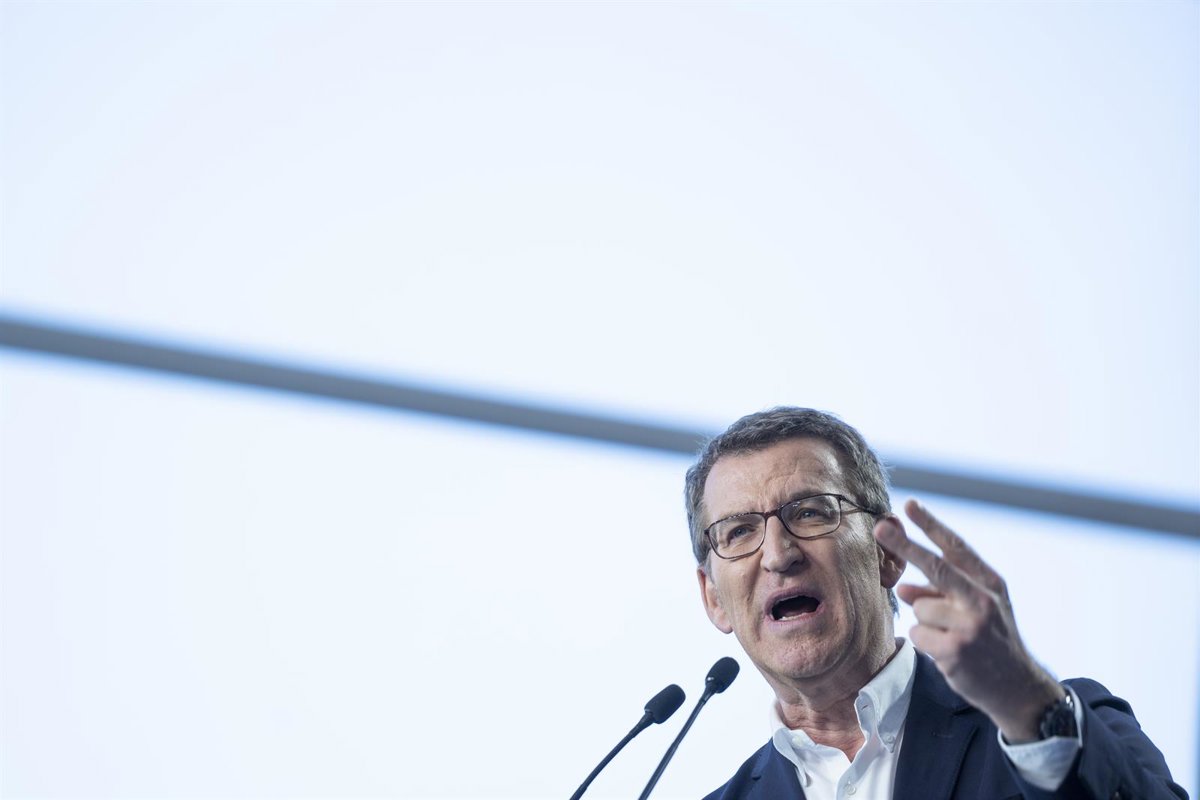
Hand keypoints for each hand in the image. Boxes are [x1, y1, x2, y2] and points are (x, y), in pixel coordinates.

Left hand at [874, 499, 1063, 741]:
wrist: (1017, 687)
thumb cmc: (991, 640)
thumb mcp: (978, 608)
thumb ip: (942, 592)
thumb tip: (905, 587)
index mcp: (989, 583)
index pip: (956, 547)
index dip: (931, 525)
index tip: (909, 505)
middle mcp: (982, 600)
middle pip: (934, 566)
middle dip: (904, 545)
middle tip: (879, 528)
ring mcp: (970, 625)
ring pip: (919, 607)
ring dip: (926, 621)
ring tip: (950, 636)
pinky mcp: (955, 650)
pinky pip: (918, 633)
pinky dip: (926, 642)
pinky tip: (948, 652)